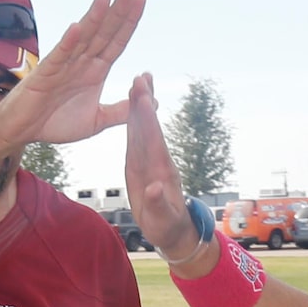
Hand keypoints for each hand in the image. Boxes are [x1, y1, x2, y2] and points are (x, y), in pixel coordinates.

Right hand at [0, 0, 146, 148]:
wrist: (23, 133)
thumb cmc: (55, 123)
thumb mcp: (96, 121)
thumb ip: (120, 111)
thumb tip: (149, 103)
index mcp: (95, 71)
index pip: (116, 41)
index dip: (129, 21)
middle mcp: (81, 63)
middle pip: (103, 32)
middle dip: (117, 12)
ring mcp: (63, 65)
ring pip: (83, 38)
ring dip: (94, 17)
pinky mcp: (45, 75)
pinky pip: (59, 56)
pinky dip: (68, 43)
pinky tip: (77, 28)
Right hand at [125, 75, 211, 265]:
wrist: (173, 230)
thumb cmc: (167, 227)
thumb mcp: (162, 220)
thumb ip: (157, 203)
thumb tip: (153, 188)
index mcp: (161, 171)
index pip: (153, 140)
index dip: (148, 119)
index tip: (144, 98)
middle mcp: (156, 160)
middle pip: (149, 127)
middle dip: (145, 102)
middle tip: (142, 76)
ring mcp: (149, 160)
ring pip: (143, 128)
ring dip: (141, 105)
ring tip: (139, 81)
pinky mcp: (141, 163)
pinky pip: (137, 137)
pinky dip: (135, 119)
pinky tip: (133, 104)